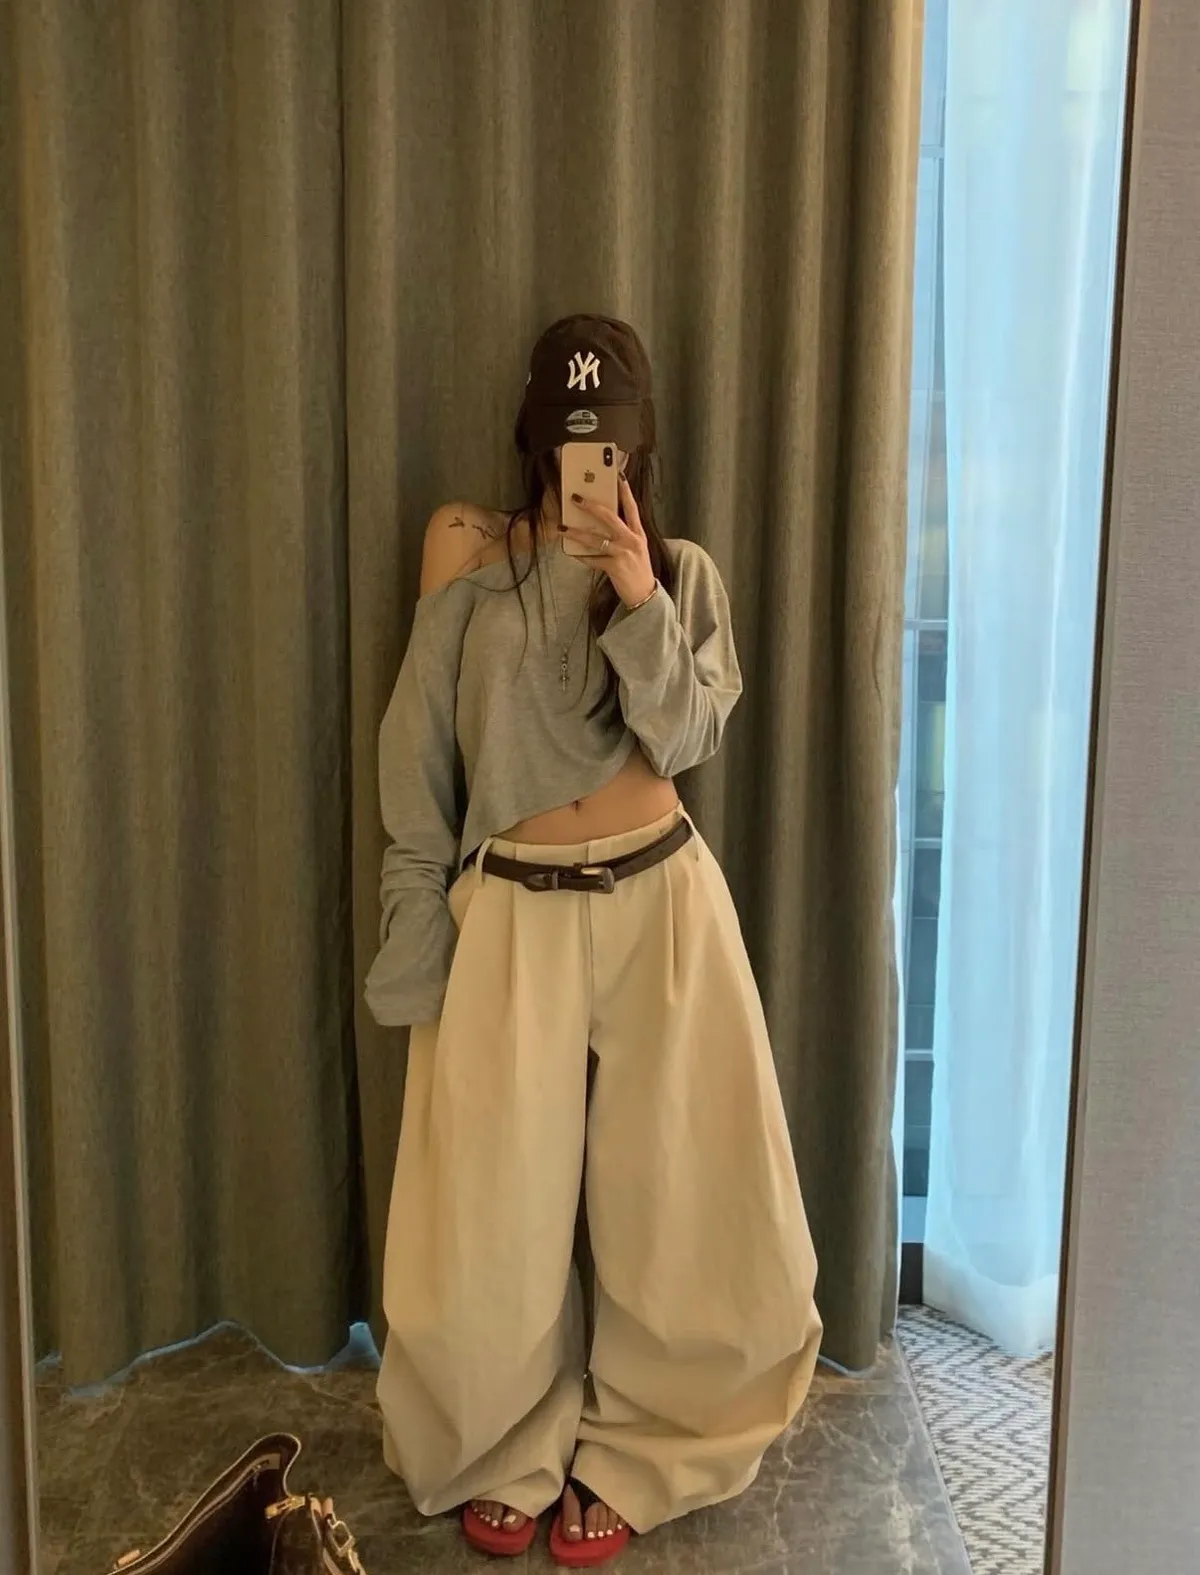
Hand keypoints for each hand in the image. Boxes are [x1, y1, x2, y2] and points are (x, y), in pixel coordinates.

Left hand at [561, 475, 656, 608]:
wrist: (645, 595)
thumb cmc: (638, 569)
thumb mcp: (637, 547)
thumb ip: (625, 533)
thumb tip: (604, 521)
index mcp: (638, 533)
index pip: (632, 507)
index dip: (625, 491)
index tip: (617, 476)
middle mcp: (631, 540)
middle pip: (610, 517)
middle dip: (591, 506)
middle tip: (575, 498)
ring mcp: (622, 554)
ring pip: (595, 539)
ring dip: (576, 532)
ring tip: (562, 527)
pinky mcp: (614, 567)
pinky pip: (592, 559)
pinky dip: (580, 556)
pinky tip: (571, 552)